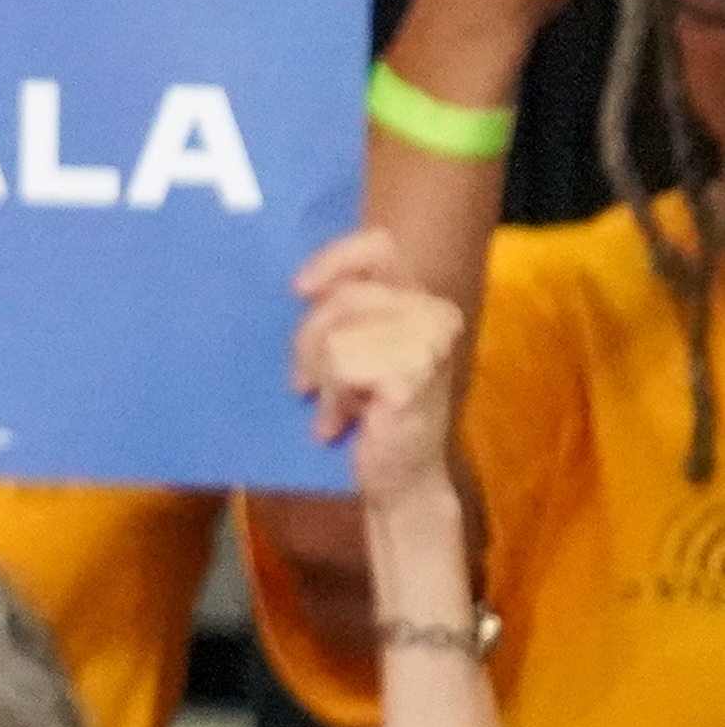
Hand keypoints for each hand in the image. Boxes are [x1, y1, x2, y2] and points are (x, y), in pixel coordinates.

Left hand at [288, 229, 469, 515]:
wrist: (398, 480)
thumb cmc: (367, 412)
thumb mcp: (347, 349)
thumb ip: (334, 312)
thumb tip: (293, 286)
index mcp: (417, 300)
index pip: (378, 246)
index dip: (334, 259)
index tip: (298, 291)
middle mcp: (433, 315)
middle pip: (341, 298)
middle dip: (308, 342)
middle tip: (304, 383)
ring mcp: (430, 345)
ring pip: (336, 336)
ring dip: (323, 378)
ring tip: (336, 407)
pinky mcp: (415, 376)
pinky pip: (342, 367)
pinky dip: (332, 399)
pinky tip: (341, 422)